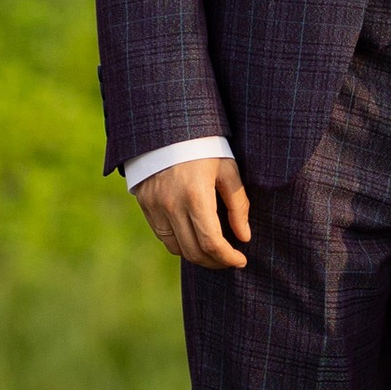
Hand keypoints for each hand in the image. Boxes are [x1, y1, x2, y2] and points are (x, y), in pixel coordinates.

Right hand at [134, 154, 251, 268]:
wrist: (169, 127)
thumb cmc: (205, 146)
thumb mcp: (227, 169)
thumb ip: (238, 205)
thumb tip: (244, 237)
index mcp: (196, 195)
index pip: (211, 243)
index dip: (228, 257)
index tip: (241, 260)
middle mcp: (172, 205)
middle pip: (194, 252)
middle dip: (215, 262)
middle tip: (230, 259)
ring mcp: (155, 207)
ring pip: (177, 248)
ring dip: (197, 255)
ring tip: (214, 250)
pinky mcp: (146, 206)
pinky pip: (164, 237)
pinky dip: (180, 244)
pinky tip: (194, 237)